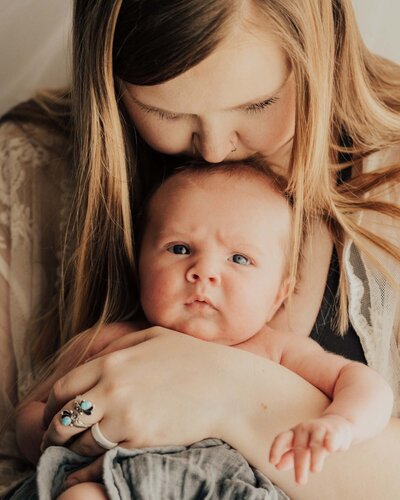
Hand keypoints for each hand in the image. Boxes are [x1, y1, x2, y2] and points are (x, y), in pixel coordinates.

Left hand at [40, 326, 240, 455]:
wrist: (226, 387)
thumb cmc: (192, 358)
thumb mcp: (152, 337)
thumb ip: (117, 346)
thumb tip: (90, 361)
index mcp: (112, 362)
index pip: (63, 389)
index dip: (52, 406)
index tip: (55, 415)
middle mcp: (112, 389)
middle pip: (63, 418)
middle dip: (53, 432)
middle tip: (54, 440)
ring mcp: (125, 417)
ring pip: (79, 442)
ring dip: (72, 450)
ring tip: (75, 452)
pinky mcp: (140, 440)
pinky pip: (101, 459)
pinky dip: (89, 466)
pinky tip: (88, 467)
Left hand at [269, 414, 353, 484]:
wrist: (337, 427)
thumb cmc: (314, 439)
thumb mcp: (300, 447)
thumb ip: (289, 457)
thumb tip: (277, 466)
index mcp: (294, 433)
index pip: (282, 439)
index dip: (276, 449)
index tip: (272, 461)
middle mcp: (304, 429)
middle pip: (300, 447)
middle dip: (299, 464)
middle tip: (300, 481)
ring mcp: (318, 429)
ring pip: (315, 443)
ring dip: (315, 456)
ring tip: (314, 470)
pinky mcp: (333, 432)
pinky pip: (331, 436)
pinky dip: (330, 442)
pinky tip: (330, 448)